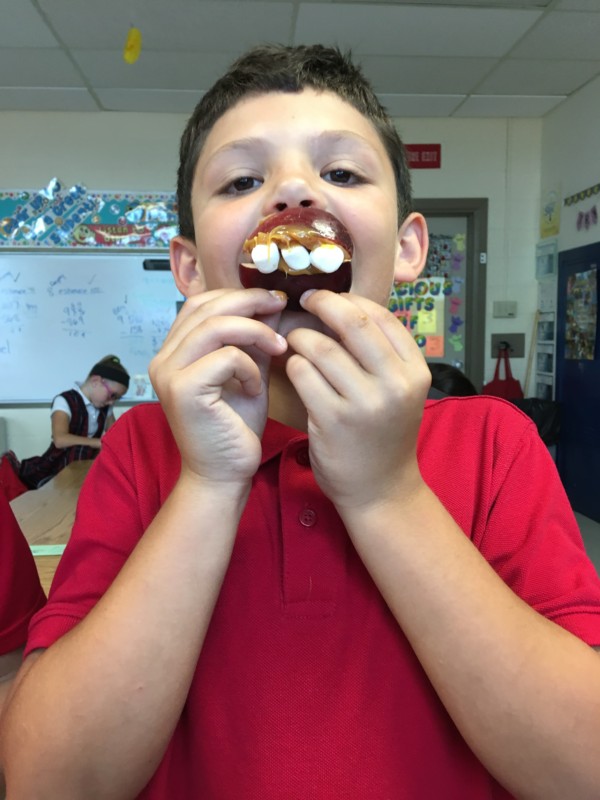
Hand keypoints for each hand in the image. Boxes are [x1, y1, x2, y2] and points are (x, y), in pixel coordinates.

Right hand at [149, 288, 287, 485]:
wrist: (224, 475)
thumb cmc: (236, 427)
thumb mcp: (249, 372)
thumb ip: (254, 340)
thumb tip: (273, 304)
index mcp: (175, 351)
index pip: (201, 303)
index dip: (237, 294)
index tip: (273, 301)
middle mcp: (163, 358)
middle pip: (206, 307)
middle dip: (249, 302)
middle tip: (280, 307)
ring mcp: (168, 373)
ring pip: (215, 326)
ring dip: (255, 332)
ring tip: (278, 348)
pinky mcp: (182, 390)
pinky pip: (225, 357)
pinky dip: (250, 367)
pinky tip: (255, 388)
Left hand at [285, 290, 430, 510]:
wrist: (381, 490)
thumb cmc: (384, 436)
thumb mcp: (399, 393)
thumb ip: (382, 356)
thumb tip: (345, 307)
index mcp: (415, 372)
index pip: (382, 317)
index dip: (350, 298)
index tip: (330, 297)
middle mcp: (395, 385)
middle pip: (353, 323)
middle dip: (322, 303)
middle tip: (304, 301)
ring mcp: (365, 403)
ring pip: (321, 347)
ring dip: (301, 338)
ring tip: (295, 341)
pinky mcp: (333, 420)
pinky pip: (303, 373)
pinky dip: (293, 364)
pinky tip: (294, 369)